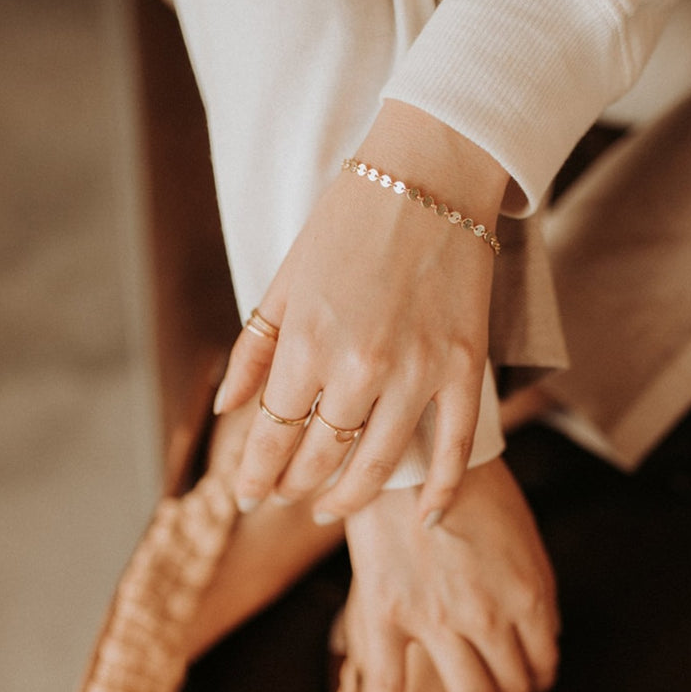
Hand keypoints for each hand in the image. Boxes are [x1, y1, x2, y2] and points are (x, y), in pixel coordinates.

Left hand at [213, 100, 509, 523]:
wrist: (430, 174)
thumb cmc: (349, 219)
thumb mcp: (285, 277)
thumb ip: (253, 349)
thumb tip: (226, 408)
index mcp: (307, 341)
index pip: (272, 433)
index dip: (254, 472)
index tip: (245, 495)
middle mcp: (359, 366)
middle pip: (319, 456)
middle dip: (292, 486)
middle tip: (283, 496)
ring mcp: (418, 370)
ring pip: (379, 465)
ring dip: (347, 498)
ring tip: (329, 509)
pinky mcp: (464, 366)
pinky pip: (454, 446)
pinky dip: (439, 489)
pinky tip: (423, 516)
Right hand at [343, 458, 559, 691]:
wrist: (416, 452)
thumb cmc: (474, 485)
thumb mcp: (524, 533)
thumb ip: (536, 587)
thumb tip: (542, 633)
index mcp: (527, 594)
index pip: (545, 660)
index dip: (542, 678)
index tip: (535, 685)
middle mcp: (488, 617)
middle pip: (514, 686)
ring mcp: (437, 620)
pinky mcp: (388, 613)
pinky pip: (388, 682)